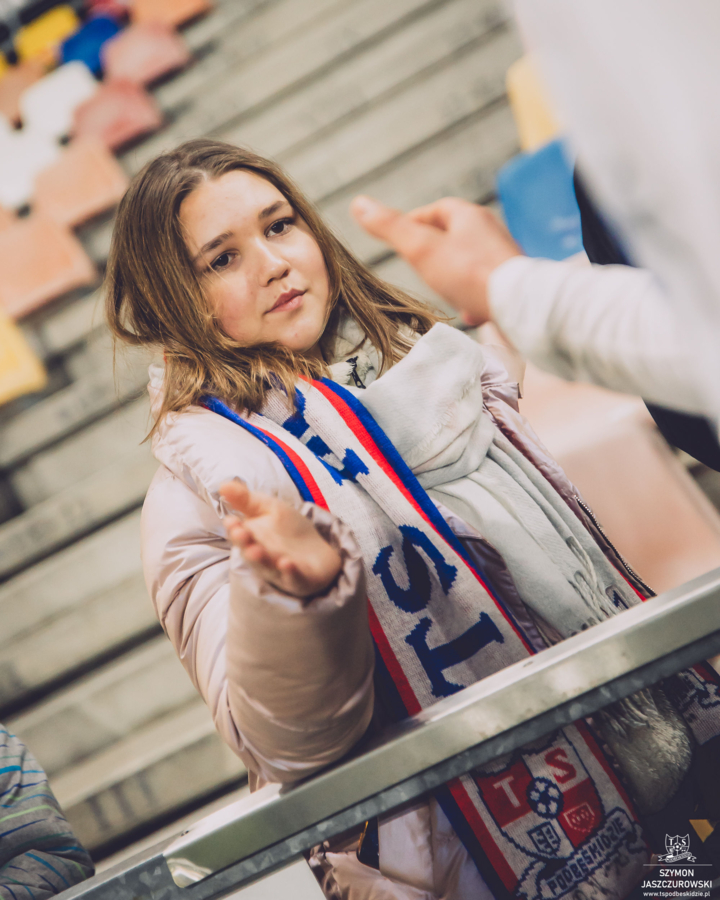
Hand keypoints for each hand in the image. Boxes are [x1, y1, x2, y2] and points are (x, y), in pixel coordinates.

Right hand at [220, 481, 341, 599]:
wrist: (318, 549)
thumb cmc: (287, 529)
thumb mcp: (268, 508)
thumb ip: (246, 499)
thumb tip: (223, 484)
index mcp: (251, 539)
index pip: (238, 535)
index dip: (234, 529)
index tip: (231, 520)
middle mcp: (262, 557)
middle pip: (249, 552)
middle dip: (244, 543)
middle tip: (241, 534)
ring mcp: (279, 571)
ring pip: (267, 567)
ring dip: (261, 560)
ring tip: (257, 550)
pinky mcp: (300, 580)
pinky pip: (293, 579)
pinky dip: (289, 573)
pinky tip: (286, 563)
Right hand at [350, 195, 521, 324]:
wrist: (517, 305)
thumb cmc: (470, 275)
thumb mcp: (422, 249)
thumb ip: (391, 229)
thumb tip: (358, 203)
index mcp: (469, 216)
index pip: (437, 209)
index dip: (415, 221)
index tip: (400, 237)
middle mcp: (491, 232)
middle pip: (456, 235)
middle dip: (436, 250)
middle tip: (418, 266)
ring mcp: (504, 258)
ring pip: (471, 262)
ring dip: (455, 275)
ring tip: (442, 291)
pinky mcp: (513, 283)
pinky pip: (487, 285)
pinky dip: (473, 296)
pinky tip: (468, 312)